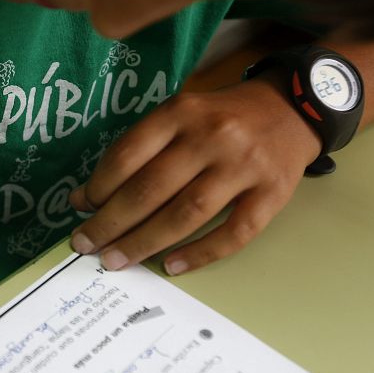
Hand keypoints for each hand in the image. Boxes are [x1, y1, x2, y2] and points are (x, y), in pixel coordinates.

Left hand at [69, 75, 321, 274]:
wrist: (293, 107)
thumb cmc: (221, 118)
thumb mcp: (177, 117)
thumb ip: (135, 152)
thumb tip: (85, 198)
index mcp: (180, 113)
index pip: (127, 155)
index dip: (98, 187)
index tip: (80, 209)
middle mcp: (211, 136)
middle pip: (150, 188)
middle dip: (111, 222)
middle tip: (86, 245)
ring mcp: (244, 166)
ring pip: (186, 213)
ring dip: (144, 242)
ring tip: (115, 261)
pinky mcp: (273, 193)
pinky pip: (234, 232)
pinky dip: (200, 253)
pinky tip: (171, 265)